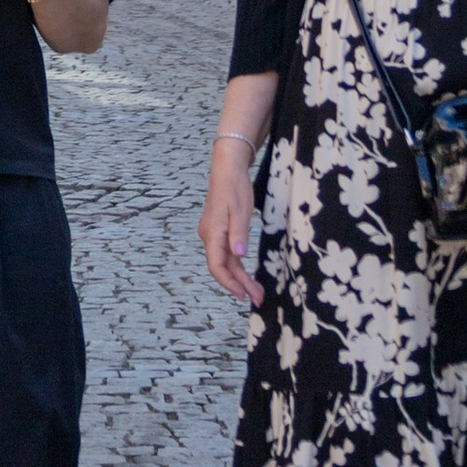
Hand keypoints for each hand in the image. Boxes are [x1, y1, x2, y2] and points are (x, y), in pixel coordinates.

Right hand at [200, 146, 261, 307]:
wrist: (227, 168)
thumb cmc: (235, 186)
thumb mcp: (240, 210)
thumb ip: (239, 234)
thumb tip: (239, 256)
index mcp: (212, 232)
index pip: (216, 265)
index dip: (229, 283)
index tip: (242, 295)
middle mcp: (209, 236)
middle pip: (222, 267)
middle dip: (239, 284)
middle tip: (257, 298)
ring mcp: (213, 234)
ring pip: (226, 262)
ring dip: (240, 277)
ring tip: (256, 291)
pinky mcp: (219, 231)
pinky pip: (227, 253)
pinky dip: (237, 266)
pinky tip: (246, 276)